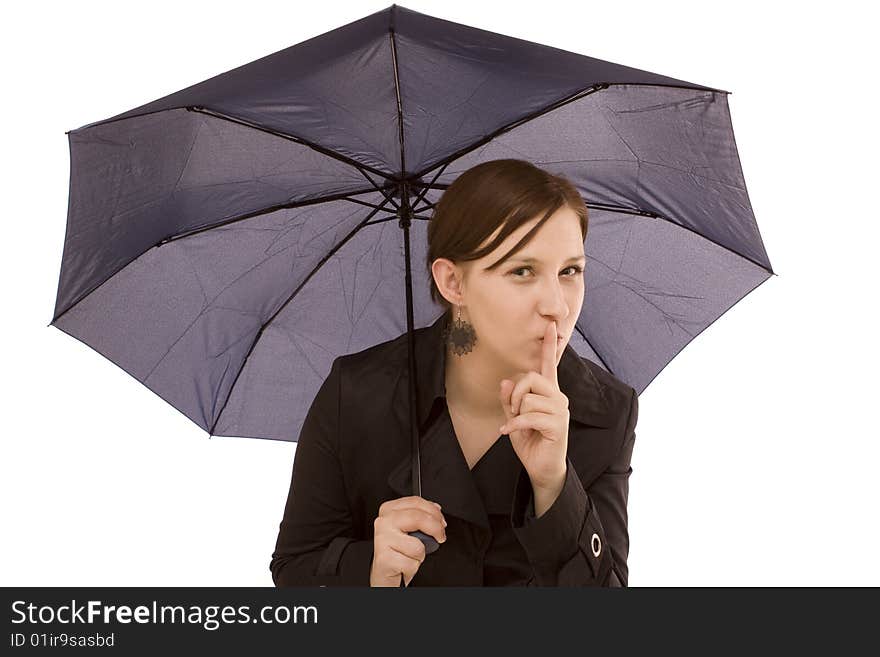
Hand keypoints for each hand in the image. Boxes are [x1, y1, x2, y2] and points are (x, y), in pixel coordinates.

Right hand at [370, 496, 446, 586]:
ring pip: (417, 546)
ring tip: (412, 556)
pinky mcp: (384, 558)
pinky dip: (413, 568)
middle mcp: (383, 522)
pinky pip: (411, 563)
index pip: (416, 502)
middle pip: (418, 518)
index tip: (441, 522)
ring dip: (421, 555)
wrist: (383, 571)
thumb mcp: (408, 527)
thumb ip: (420, 515)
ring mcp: (382, 540)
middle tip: (440, 537)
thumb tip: (436, 509)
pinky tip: (405, 565)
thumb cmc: (397, 549)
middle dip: (436, 529)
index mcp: (389, 509)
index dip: (434, 512)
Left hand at [498, 321, 568, 490]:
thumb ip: (510, 399)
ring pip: (529, 398)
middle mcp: (558, 397)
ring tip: (515, 425)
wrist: (541, 468)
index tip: (552, 326)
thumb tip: (506, 382)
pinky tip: (507, 433)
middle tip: (511, 411)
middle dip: (515, 394)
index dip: (549, 345)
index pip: (549, 364)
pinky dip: (513, 425)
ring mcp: (560, 410)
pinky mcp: (558, 425)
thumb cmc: (530, 441)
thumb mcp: (514, 417)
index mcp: (548, 392)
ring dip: (515, 413)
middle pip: (531, 378)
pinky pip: (529, 416)